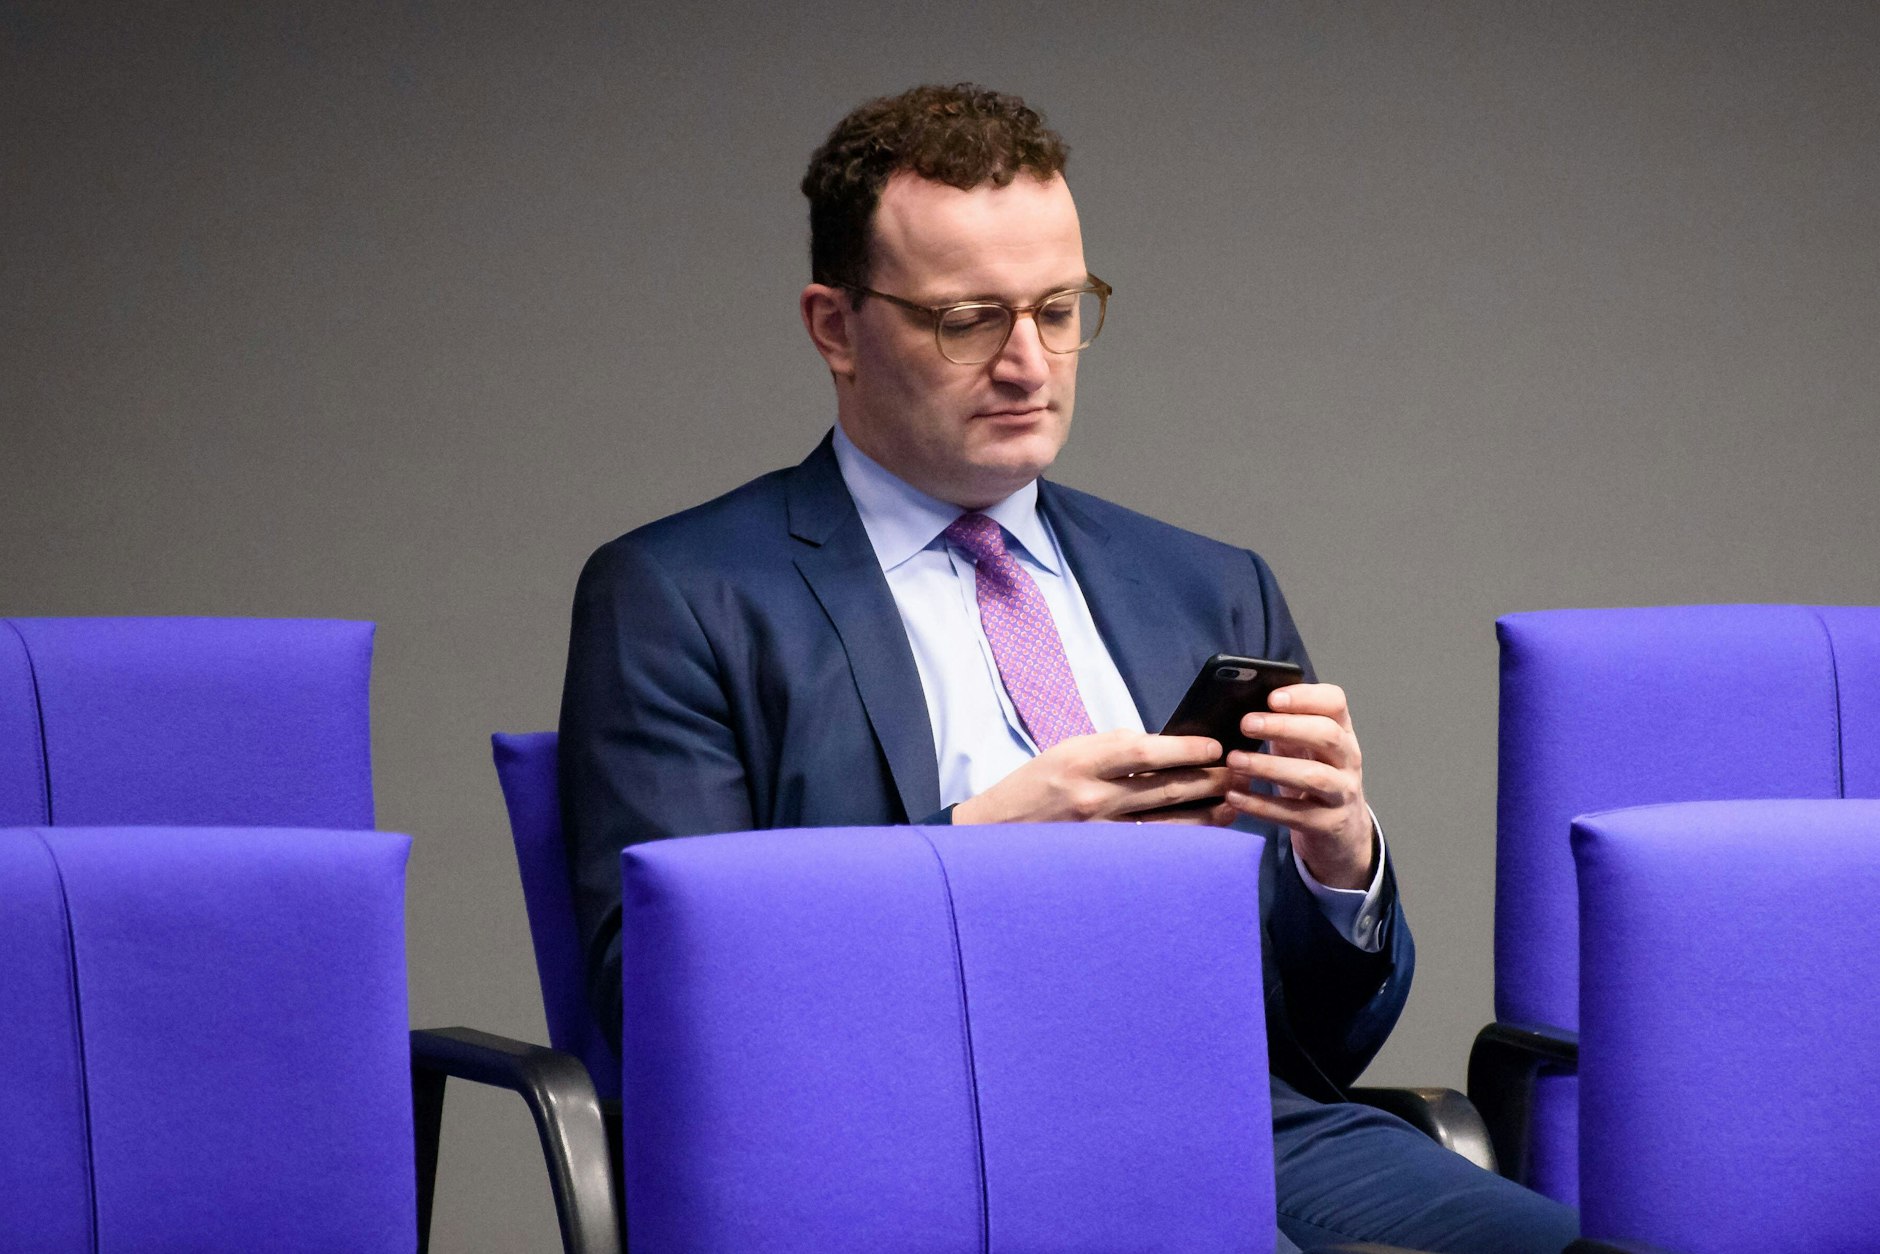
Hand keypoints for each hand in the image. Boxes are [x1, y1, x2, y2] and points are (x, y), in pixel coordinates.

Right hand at [952, 729, 1236, 826]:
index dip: (1184, 748)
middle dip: (1208, 779)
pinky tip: (1203, 836)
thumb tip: (1159, 744)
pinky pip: (1151, 848)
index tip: (1213, 745)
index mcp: (1081, 761)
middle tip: (1240, 772)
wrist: (995, 832)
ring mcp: (1099, 833)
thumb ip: (1110, 748)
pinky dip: (1180, 841)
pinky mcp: (1101, 858)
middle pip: (1164, 788)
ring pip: (1166, 823)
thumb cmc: (1034, 786)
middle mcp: (1092, 797)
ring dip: (1205, 814)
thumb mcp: (1067, 752)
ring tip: (1232, 804)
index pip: (1144, 751)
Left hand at [1223, 683, 1375, 888]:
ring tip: (1235, 760)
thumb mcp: (1303, 747)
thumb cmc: (1313, 775)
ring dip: (1270, 766)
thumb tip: (1241, 705)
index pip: (1335, 703)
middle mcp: (1348, 759)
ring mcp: (1342, 793)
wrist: (1341, 830)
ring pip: (1313, 776)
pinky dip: (1262, 805)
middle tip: (1246, 724)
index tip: (1272, 697)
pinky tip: (1235, 796)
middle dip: (1285, 727)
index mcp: (1341, 731)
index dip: (1306, 696)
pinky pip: (1295, 814)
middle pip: (1327, 735)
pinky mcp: (1328, 824)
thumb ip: (1283, 726)